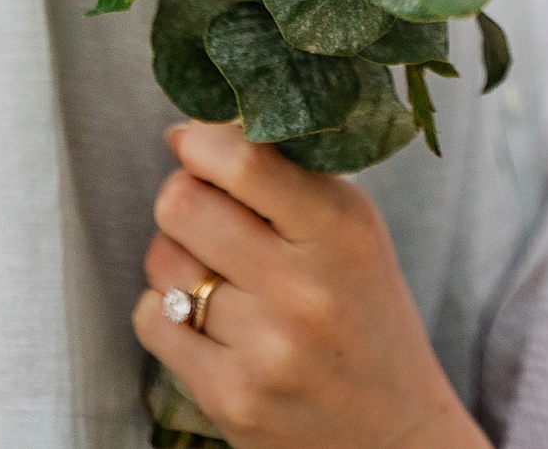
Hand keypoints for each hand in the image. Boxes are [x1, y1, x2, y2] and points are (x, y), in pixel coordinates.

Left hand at [134, 120, 490, 448]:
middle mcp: (303, 288)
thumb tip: (196, 129)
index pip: (245, 160)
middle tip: (204, 205)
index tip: (194, 138)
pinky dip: (168, 309)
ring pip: (162, 261)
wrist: (393, 434)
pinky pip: (154, 319)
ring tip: (213, 268)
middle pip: (182, 204)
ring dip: (175, 255)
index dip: (201, 138)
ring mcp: (264, 349)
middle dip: (182, 195)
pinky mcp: (229, 399)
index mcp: (341, 229)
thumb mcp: (353, 229)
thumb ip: (287, 176)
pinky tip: (207, 318)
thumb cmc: (364, 311)